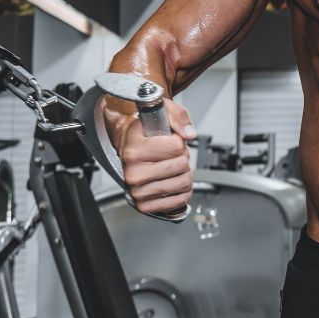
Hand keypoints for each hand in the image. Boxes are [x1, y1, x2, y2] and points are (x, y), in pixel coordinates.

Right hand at [115, 99, 195, 214]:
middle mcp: (133, 173)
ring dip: (185, 173)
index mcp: (134, 150)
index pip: (175, 147)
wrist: (129, 146)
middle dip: (183, 156)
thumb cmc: (145, 131)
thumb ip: (178, 117)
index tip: (171, 139)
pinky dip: (184, 190)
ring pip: (183, 183)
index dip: (179, 141)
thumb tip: (189, 134)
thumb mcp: (161, 112)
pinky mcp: (145, 205)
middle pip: (180, 165)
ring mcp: (137, 191)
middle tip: (173, 154)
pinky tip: (175, 180)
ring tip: (174, 166)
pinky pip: (179, 201)